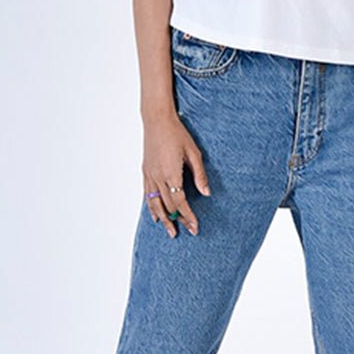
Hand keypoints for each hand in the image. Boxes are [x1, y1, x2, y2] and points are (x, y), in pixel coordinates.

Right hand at [141, 109, 209, 236]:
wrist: (157, 121)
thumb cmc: (177, 134)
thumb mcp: (194, 153)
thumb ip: (200, 175)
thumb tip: (207, 193)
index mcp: (171, 174)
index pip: (180, 202)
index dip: (188, 216)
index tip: (195, 227)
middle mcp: (158, 177)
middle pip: (168, 206)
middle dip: (178, 220)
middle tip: (187, 232)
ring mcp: (150, 175)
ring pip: (155, 203)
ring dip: (163, 219)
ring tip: (170, 231)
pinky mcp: (146, 171)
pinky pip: (147, 194)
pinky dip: (151, 207)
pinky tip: (155, 215)